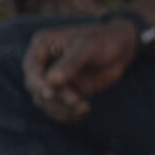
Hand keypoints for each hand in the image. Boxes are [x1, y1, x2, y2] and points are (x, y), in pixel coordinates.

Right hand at [22, 21, 138, 122]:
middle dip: (54, 98)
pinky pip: (58, 108)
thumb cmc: (103, 40)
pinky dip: (68, 114)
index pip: (31, 67)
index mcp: (42, 46)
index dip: (37, 82)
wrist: (122, 48)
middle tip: (76, 101)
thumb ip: (71, 62)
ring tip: (84, 108)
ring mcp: (53, 79)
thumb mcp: (88, 46)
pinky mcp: (64, 92)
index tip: (50, 94)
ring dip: (62, 109)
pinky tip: (82, 113)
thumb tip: (52, 80)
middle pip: (36, 88)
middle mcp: (43, 63)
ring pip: (46, 102)